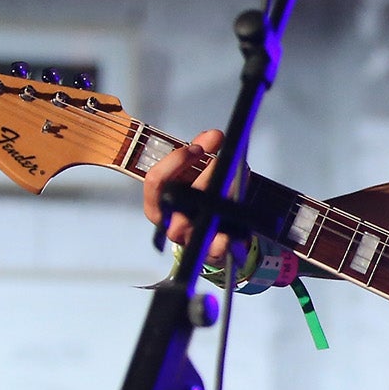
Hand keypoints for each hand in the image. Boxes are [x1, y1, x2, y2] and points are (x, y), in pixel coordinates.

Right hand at [140, 127, 230, 263]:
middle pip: (175, 200)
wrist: (218, 233)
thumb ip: (203, 150)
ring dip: (216, 198)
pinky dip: (221, 240)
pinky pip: (214, 249)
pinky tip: (229, 231)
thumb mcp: (198, 172)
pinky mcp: (210, 253)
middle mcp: (170, 222)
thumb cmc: (201, 199)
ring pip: (196, 220)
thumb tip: (212, 136)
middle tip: (220, 162)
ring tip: (232, 184)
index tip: (198, 147)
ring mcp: (189, 239)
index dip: (176, 161)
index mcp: (160, 202)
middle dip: (201, 176)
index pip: (155, 181)